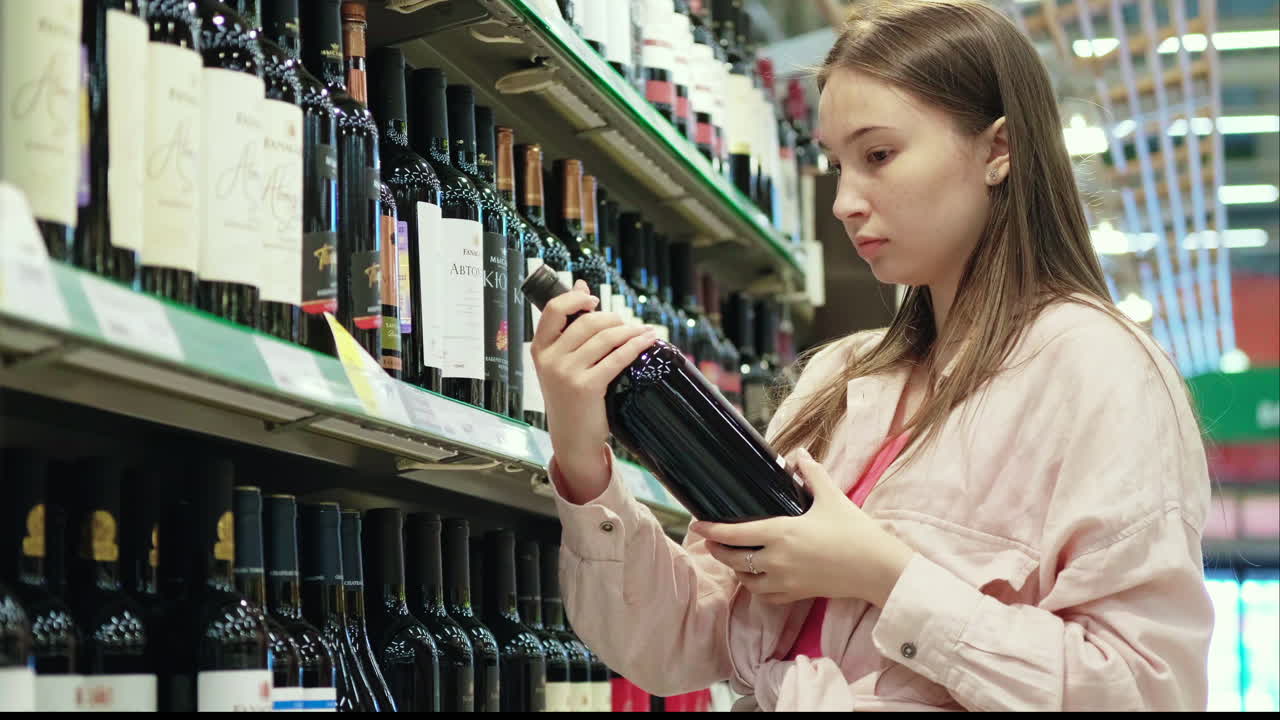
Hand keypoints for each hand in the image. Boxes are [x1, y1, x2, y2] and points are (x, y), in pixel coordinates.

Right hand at [532, 280, 657, 501]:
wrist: (572, 438)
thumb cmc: (569, 397)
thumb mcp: (561, 361)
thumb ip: (569, 327)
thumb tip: (581, 285)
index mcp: (539, 349)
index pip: (554, 310)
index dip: (576, 299)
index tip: (594, 300)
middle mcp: (550, 360)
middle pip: (587, 322)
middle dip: (612, 318)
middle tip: (626, 325)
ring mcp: (566, 373)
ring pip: (605, 338)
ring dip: (629, 330)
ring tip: (642, 331)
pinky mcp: (586, 387)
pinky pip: (617, 357)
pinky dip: (636, 345)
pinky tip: (647, 341)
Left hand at [690, 448, 915, 607]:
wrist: (876, 568)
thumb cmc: (854, 531)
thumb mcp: (831, 497)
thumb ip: (811, 473)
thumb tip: (797, 454)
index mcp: (781, 533)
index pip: (734, 534)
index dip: (711, 530)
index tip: (697, 525)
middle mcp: (777, 560)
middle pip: (733, 558)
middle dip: (717, 549)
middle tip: (710, 540)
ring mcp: (785, 580)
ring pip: (745, 580)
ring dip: (735, 569)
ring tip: (732, 557)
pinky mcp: (796, 595)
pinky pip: (765, 595)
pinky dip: (755, 587)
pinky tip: (755, 578)